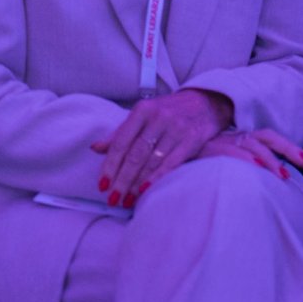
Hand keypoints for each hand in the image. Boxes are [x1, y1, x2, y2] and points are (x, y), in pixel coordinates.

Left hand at [91, 88, 231, 205]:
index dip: (110, 165)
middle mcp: (158, 117)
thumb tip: (96, 148)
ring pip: (152, 161)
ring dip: (137, 183)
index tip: (102, 185)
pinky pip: (171, 163)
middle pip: (135, 154)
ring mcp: (176, 127)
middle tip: (113, 199)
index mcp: (143, 110)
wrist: (206, 101)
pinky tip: (146, 190)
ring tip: (127, 199)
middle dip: (122, 179)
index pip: (121, 141)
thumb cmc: (169, 111)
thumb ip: (121, 132)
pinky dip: (157, 178)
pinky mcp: (192, 138)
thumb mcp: (144, 115)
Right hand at [196, 127, 302, 181]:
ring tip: (283, 175)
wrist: (164, 155)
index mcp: (239, 139)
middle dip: (290, 150)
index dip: (291, 148)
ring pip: (251, 145)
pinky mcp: (205, 148)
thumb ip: (241, 170)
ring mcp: (220, 141)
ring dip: (269, 159)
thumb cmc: (195, 163)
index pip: (269, 139)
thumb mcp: (220, 165)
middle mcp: (233, 137)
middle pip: (267, 138)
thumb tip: (264, 186)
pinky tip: (255, 167)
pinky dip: (243, 158)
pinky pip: (228, 152)